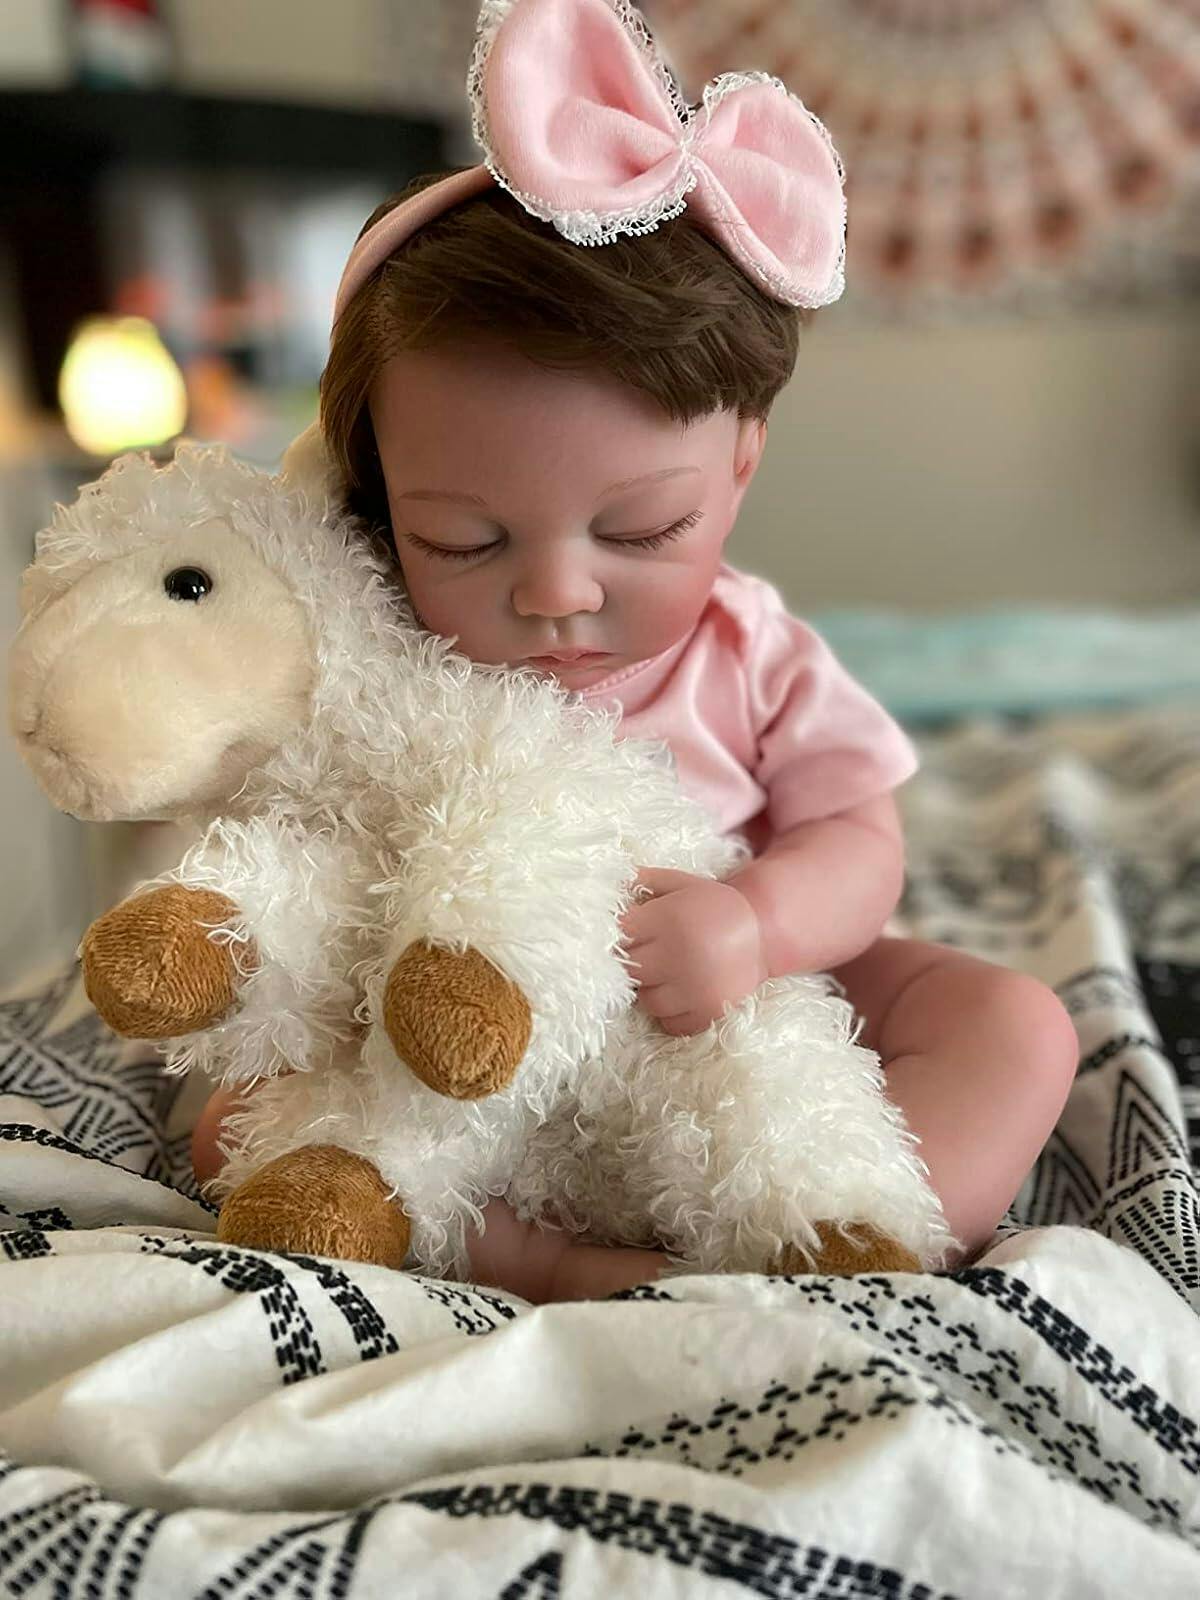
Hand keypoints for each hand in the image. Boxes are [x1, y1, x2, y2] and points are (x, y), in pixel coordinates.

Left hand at [618, 867, 767, 1036]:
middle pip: (629, 970)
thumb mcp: (681, 883)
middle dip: (633, 963)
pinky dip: (671, 1013)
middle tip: (648, 954)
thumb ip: (643, 881)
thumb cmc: (713, 906)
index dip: (620, 935)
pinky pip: (671, 1024)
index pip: (620, 935)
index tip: (629, 934)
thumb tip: (606, 886)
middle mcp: (681, 954)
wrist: (764, 932)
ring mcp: (695, 988)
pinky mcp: (709, 1012)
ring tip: (667, 973)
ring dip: (651, 989)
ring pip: (647, 1001)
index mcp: (671, 918)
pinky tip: (681, 993)